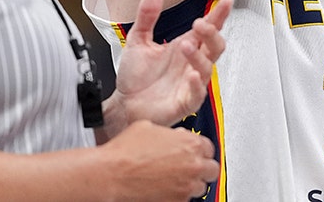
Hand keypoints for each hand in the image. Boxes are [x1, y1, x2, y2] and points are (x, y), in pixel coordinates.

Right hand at [100, 121, 218, 200]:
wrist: (111, 175)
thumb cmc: (125, 152)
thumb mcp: (150, 127)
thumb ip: (171, 133)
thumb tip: (175, 136)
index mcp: (190, 143)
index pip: (209, 148)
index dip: (199, 150)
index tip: (193, 152)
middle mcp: (193, 165)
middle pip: (212, 169)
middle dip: (201, 168)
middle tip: (188, 167)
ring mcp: (186, 186)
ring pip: (200, 187)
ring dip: (190, 182)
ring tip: (173, 179)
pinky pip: (185, 199)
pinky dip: (177, 194)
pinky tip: (163, 188)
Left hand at [111, 0, 231, 127]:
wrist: (124, 104)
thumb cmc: (136, 77)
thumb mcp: (138, 39)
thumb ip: (147, 13)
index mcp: (186, 46)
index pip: (208, 28)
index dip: (219, 15)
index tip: (226, 1)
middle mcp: (191, 63)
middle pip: (215, 46)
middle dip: (212, 34)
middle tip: (200, 24)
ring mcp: (190, 83)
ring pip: (207, 68)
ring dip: (199, 56)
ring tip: (186, 46)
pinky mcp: (185, 102)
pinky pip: (197, 94)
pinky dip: (196, 84)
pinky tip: (191, 75)